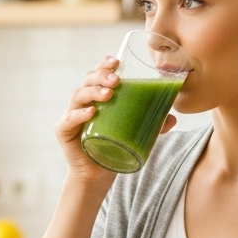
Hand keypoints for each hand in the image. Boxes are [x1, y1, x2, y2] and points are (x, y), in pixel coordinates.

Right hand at [56, 57, 176, 184]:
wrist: (97, 175)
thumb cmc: (113, 148)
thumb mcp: (135, 134)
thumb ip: (153, 126)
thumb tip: (173, 118)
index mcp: (96, 98)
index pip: (98, 74)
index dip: (105, 65)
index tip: (117, 62)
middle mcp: (82, 103)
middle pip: (87, 81)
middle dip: (101, 76)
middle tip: (117, 80)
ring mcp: (71, 116)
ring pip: (78, 96)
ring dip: (93, 92)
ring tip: (109, 94)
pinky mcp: (64, 132)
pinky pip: (68, 120)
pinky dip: (79, 114)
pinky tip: (91, 112)